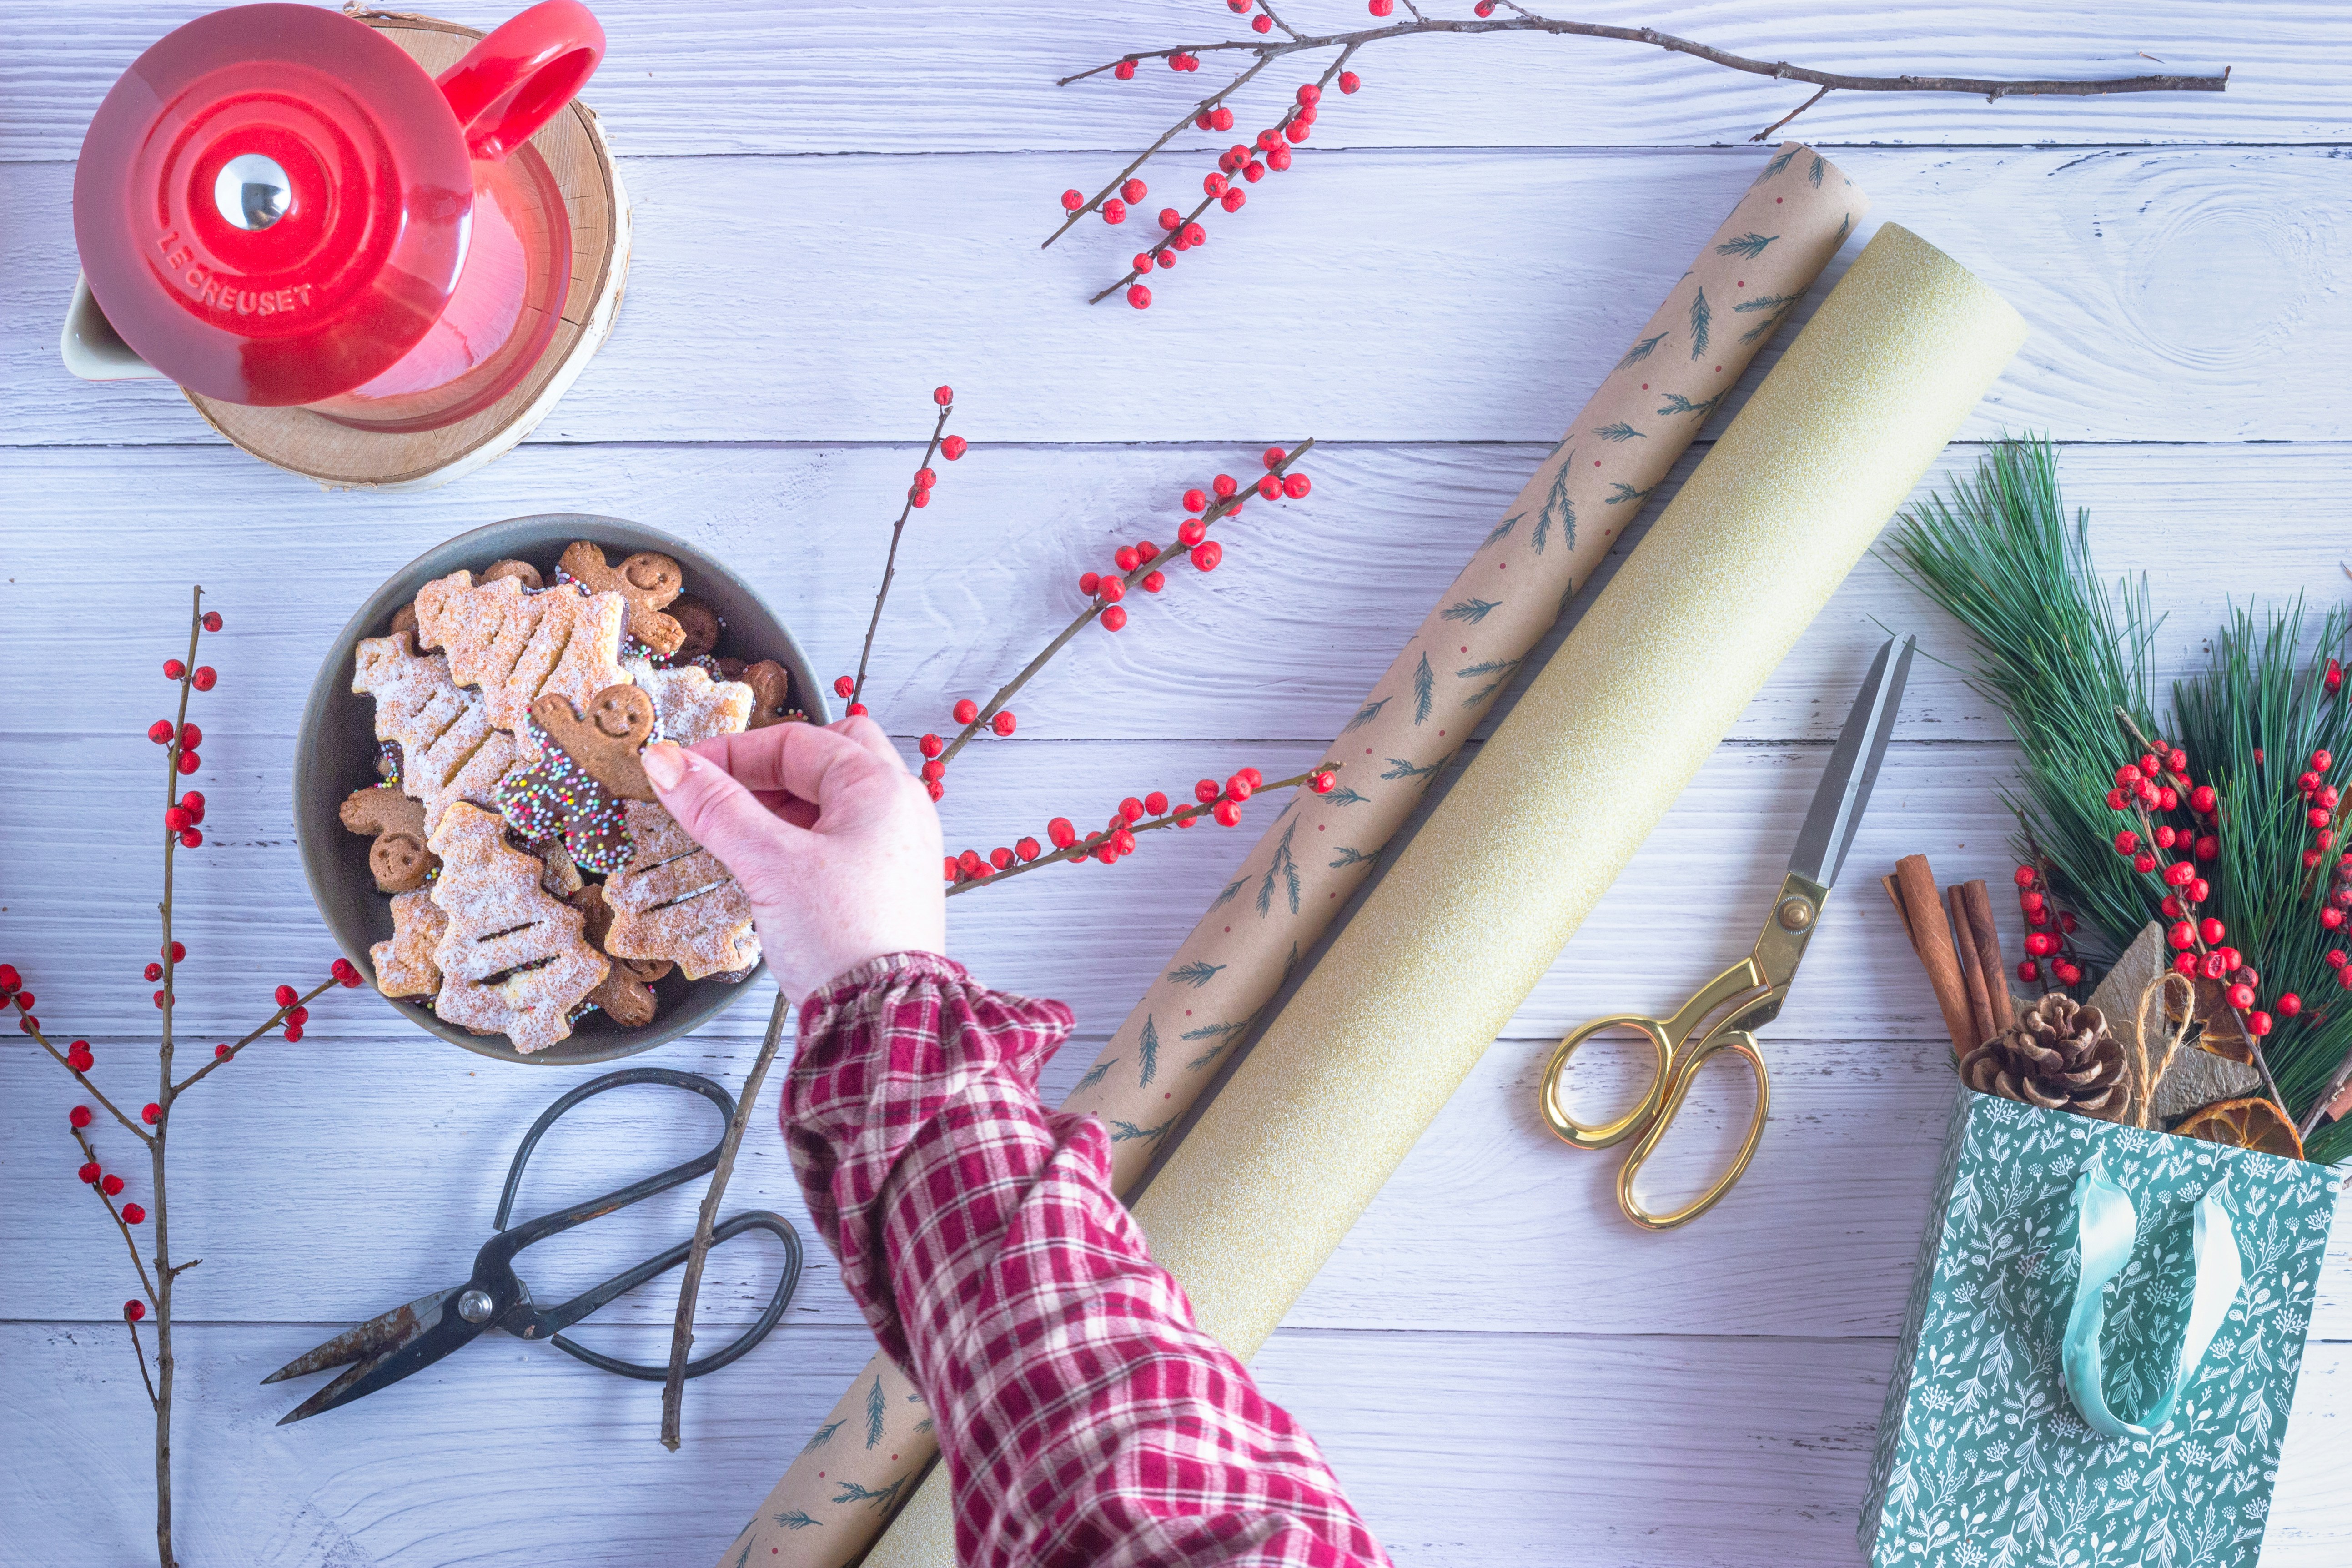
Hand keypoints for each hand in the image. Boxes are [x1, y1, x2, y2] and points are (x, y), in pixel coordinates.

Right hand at [641, 718, 944, 1004]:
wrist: (882, 1017)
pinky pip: (841, 841)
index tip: (683, 771)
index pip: (797, 741)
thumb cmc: (844, 938)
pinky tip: (768, 868)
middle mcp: (900, 809)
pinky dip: (801, 842)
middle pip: (827, 758)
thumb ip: (716, 809)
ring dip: (782, 809)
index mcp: (881, 786)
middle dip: (768, 770)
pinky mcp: (888, 885)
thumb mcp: (769, 863)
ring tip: (736, 837)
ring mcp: (898, 848)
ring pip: (833, 803)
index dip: (732, 752)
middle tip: (720, 796)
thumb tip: (667, 764)